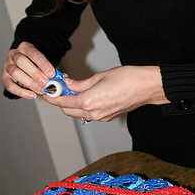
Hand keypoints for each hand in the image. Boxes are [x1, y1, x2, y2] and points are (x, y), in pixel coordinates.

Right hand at [1, 41, 54, 98]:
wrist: (24, 67)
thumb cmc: (35, 64)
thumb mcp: (42, 62)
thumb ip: (48, 69)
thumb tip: (58, 78)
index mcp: (25, 47)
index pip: (34, 53)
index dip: (43, 64)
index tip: (52, 73)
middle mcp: (14, 54)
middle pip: (21, 61)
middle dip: (35, 73)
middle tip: (46, 83)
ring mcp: (7, 66)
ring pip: (16, 73)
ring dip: (30, 83)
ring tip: (41, 90)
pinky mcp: (4, 77)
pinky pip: (10, 85)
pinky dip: (21, 92)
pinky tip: (32, 95)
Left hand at [44, 65, 169, 121]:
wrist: (146, 87)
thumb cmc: (127, 79)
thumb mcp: (99, 77)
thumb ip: (80, 83)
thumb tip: (68, 84)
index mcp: (88, 102)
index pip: (63, 102)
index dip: (53, 96)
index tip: (48, 91)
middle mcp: (94, 113)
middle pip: (68, 110)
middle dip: (60, 101)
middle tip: (59, 88)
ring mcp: (101, 117)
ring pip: (78, 113)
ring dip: (72, 104)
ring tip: (72, 90)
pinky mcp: (108, 117)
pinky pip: (89, 114)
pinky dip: (83, 106)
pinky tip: (85, 95)